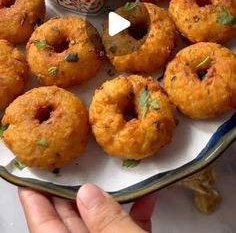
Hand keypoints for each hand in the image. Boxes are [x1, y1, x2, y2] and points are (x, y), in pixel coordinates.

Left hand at [19, 183, 156, 232]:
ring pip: (100, 223)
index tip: (31, 172)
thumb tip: (89, 193)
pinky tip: (146, 194)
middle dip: (72, 189)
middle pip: (71, 218)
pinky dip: (136, 212)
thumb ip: (106, 222)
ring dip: (108, 198)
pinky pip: (128, 228)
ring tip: (106, 171)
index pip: (42, 224)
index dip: (35, 196)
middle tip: (70, 160)